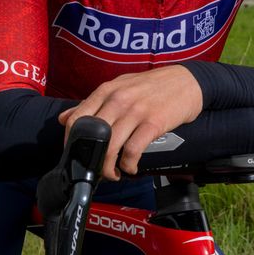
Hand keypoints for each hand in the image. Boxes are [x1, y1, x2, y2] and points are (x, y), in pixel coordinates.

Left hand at [57, 65, 202, 178]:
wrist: (188, 81)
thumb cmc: (153, 85)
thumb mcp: (120, 86)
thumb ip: (93, 102)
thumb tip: (65, 118)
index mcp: (107, 91)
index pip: (77, 118)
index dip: (71, 142)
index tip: (76, 155)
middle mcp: (118, 100)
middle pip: (92, 137)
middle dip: (91, 160)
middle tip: (96, 169)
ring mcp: (136, 111)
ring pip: (110, 147)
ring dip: (108, 168)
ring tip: (113, 173)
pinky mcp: (153, 123)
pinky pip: (133, 150)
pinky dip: (128, 165)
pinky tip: (130, 167)